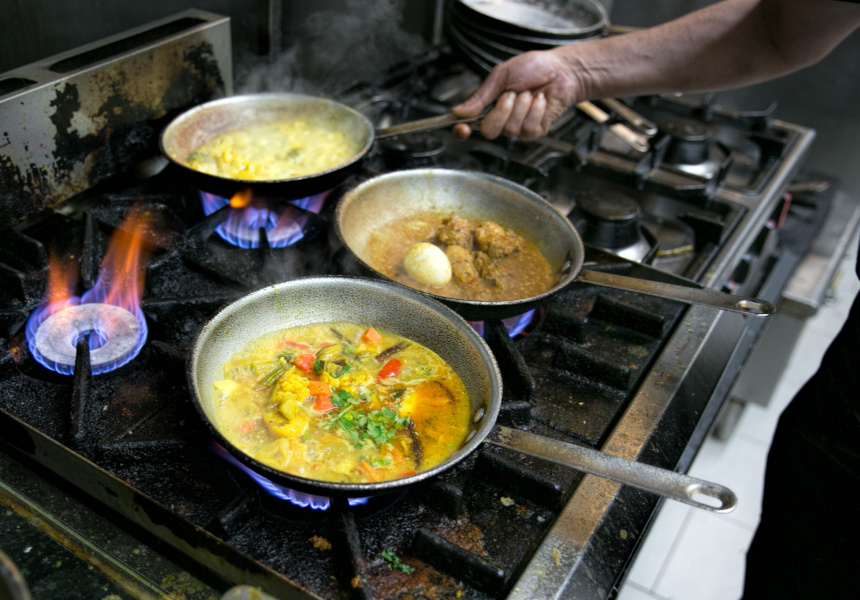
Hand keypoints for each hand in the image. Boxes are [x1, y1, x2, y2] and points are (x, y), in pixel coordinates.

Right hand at [451, 49, 581, 140]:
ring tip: (529, 93)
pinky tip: (541, 100)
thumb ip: (481, 95)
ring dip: (521, 106)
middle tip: (511, 94)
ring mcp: (517, 127)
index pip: (469, 124)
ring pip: (510, 129)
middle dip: (500, 111)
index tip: (462, 128)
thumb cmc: (533, 68)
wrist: (561, 70)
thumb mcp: (501, 75)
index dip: (462, 130)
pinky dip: (535, 110)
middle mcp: (501, 119)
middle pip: (488, 131)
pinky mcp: (534, 131)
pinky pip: (528, 128)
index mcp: (489, 105)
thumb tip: (458, 111)